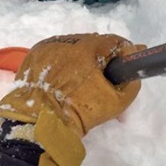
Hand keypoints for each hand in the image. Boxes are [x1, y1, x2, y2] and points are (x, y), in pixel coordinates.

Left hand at [0, 34, 142, 136]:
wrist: (40, 125)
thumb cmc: (80, 112)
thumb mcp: (116, 102)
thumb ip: (131, 81)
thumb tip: (132, 72)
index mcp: (87, 47)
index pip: (114, 42)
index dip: (123, 53)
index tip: (126, 65)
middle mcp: (66, 40)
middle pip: (92, 45)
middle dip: (101, 60)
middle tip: (105, 80)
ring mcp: (47, 47)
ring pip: (73, 50)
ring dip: (81, 62)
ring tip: (82, 84)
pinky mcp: (33, 57)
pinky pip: (55, 57)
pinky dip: (62, 66)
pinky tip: (63, 83)